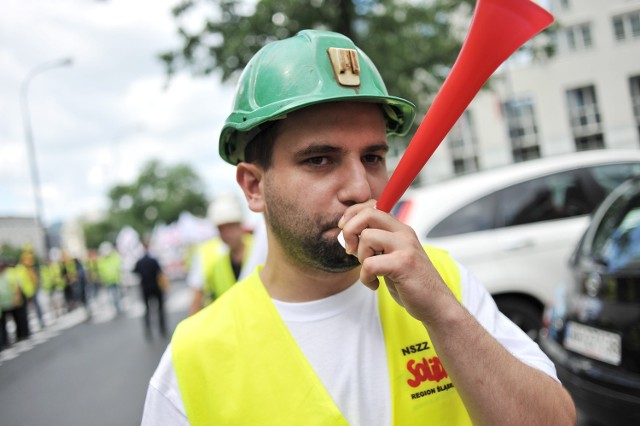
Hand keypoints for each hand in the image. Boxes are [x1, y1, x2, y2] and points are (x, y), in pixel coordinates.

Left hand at [338, 200, 457, 324]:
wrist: (435, 305)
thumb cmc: (410, 283)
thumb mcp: (392, 257)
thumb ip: (376, 244)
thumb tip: (347, 233)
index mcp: (400, 229)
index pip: (372, 206)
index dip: (352, 215)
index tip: (345, 230)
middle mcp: (404, 233)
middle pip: (368, 214)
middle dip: (350, 231)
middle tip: (350, 250)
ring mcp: (405, 247)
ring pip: (367, 237)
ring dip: (361, 257)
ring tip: (371, 271)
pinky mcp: (403, 264)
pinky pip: (369, 264)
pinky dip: (366, 278)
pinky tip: (375, 285)